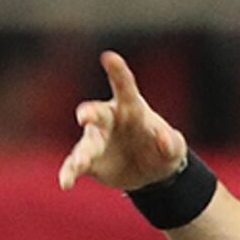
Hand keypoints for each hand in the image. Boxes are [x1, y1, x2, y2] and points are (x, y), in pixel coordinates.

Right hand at [58, 50, 192, 194]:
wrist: (151, 174)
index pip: (125, 88)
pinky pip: (76, 165)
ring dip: (82, 154)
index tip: (109, 57)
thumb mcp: (174, 148)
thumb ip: (171, 143)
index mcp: (131, 109)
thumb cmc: (162, 150)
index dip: (118, 72)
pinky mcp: (90, 162)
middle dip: (91, 113)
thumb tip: (162, 137)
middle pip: (99, 113)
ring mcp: (97, 140)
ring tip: (80, 164)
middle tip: (84, 116)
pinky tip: (66, 183)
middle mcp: (109, 121)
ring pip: (86, 144)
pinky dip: (70, 173)